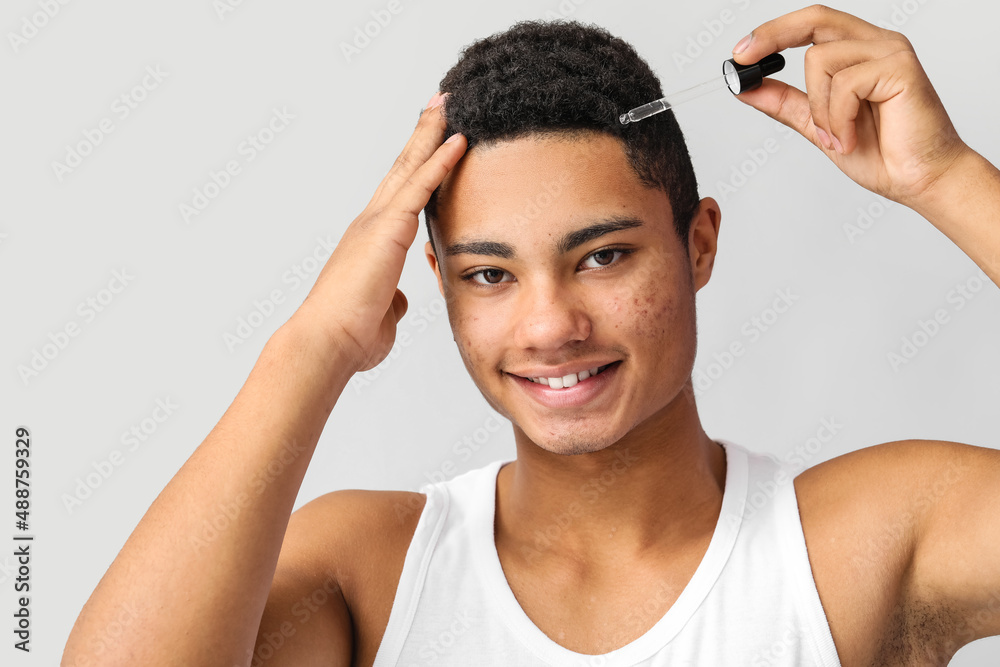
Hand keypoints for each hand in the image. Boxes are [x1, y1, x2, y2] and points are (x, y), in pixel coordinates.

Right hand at [291, 93, 465, 372]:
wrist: (326, 343)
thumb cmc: (349, 336)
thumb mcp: (380, 314)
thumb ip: (390, 299)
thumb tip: (396, 300)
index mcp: (371, 242)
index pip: (400, 194)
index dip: (417, 166)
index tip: (431, 141)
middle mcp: (370, 224)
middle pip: (403, 168)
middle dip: (422, 134)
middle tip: (439, 104)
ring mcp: (376, 223)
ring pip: (410, 167)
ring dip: (430, 133)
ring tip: (446, 103)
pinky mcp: (387, 230)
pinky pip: (420, 188)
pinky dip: (439, 162)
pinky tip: (458, 141)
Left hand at [731, 5, 971, 207]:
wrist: (919, 179)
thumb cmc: (882, 153)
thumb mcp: (818, 126)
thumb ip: (787, 104)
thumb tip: (748, 87)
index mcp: (859, 51)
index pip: (812, 24)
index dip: (773, 31)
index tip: (740, 53)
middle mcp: (876, 43)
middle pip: (815, 20)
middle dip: (772, 37)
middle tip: (743, 61)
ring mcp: (890, 51)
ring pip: (819, 60)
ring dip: (818, 109)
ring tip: (837, 137)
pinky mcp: (900, 67)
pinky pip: (843, 84)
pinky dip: (837, 119)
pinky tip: (850, 138)